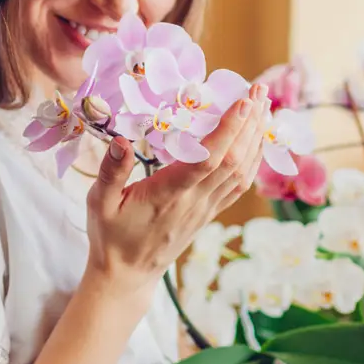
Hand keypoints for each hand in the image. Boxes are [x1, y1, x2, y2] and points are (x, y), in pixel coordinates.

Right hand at [82, 84, 269, 298]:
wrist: (128, 274)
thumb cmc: (111, 236)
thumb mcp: (99, 203)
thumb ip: (111, 172)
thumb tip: (120, 140)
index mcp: (170, 194)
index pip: (208, 160)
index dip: (229, 130)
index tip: (244, 101)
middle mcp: (195, 200)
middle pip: (234, 159)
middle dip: (251, 123)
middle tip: (260, 89)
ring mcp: (207, 207)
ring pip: (242, 171)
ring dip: (257, 137)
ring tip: (264, 105)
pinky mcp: (210, 212)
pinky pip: (240, 184)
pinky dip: (254, 159)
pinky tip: (258, 139)